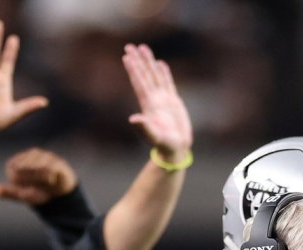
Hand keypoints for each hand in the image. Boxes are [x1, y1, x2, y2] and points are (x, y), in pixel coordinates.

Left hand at [0, 148, 78, 205]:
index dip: (19, 183)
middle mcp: (30, 155)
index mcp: (18, 161)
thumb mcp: (21, 195)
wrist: (61, 194)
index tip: (26, 188)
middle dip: (30, 181)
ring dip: (39, 178)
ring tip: (44, 183)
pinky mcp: (56, 160)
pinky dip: (49, 177)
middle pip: (24, 168)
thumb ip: (7, 192)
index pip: (13, 171)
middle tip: (35, 187)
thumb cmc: (39, 192)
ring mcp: (44, 156)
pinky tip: (51, 181)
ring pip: (37, 166)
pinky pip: (50, 167)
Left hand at [122, 43, 192, 162]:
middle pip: (145, 75)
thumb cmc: (165, 145)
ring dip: (149, 62)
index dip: (133, 70)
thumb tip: (133, 119)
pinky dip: (164, 73)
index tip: (127, 57)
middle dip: (138, 61)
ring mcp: (163, 100)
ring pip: (155, 76)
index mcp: (148, 106)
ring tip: (144, 48)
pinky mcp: (173, 102)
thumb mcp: (155, 136)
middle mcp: (154, 100)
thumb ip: (145, 128)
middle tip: (130, 46)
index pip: (139, 83)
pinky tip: (161, 63)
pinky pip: (168, 83)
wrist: (176, 149)